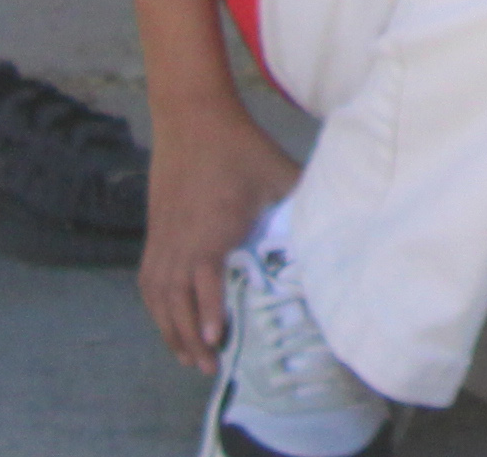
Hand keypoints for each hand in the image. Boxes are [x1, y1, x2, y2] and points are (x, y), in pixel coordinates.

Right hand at [137, 88, 301, 369]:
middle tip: (212, 367)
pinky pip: (148, 282)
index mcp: (211, 229)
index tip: (218, 339)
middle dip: (191, 337)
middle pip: (176, 301)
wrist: (192, 119)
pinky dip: (157, 309)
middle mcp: (180, 240)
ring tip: (191, 358)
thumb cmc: (239, 148)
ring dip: (171, 330)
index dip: (209, 311)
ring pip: (159, 297)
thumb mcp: (277, 173)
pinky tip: (169, 324)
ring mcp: (163, 239)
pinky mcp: (154, 235)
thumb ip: (300, 203)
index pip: (205, 280)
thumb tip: (338, 224)